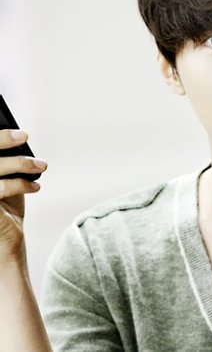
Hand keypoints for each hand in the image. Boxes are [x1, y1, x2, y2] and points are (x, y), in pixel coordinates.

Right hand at [0, 130, 46, 264]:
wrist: (4, 248)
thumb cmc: (4, 212)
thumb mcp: (5, 183)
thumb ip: (6, 164)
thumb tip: (17, 137)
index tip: (10, 128)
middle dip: (1, 140)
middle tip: (24, 136)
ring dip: (20, 164)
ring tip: (41, 166)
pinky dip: (20, 184)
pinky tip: (36, 186)